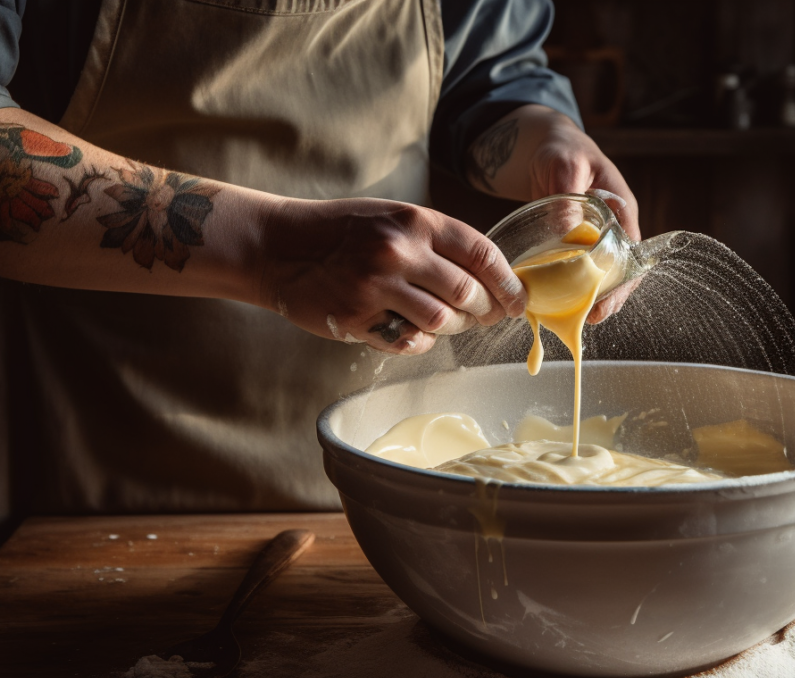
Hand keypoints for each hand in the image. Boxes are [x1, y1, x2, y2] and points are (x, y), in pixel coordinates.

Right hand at [255, 198, 526, 352]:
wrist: (277, 245)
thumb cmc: (342, 232)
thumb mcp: (393, 218)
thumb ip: (438, 242)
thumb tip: (491, 277)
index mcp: (415, 221)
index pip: (483, 254)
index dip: (508, 283)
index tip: (518, 301)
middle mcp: (399, 251)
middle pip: (468, 294)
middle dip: (484, 311)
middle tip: (483, 316)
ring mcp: (376, 286)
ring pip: (442, 321)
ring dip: (452, 328)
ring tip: (443, 322)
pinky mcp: (356, 317)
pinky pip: (408, 341)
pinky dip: (419, 342)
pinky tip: (408, 329)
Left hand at [528, 124, 640, 325]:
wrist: (542, 146)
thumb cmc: (559, 148)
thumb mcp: (564, 164)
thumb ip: (568, 193)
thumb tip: (568, 229)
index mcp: (620, 208)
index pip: (631, 253)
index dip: (623, 282)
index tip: (607, 302)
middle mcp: (611, 226)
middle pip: (619, 270)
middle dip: (609, 298)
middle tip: (592, 318)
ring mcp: (591, 236)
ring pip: (598, 274)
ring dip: (589, 296)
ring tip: (577, 319)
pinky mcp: (572, 242)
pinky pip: (576, 269)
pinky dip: (569, 286)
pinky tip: (556, 302)